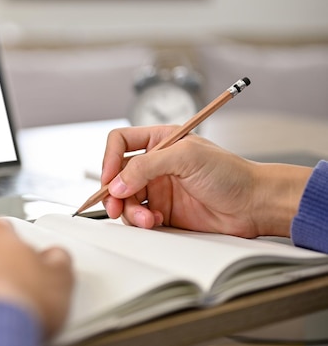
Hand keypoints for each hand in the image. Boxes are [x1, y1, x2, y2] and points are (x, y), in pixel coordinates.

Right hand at [101, 125, 310, 237]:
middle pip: (118, 175)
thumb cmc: (230, 173)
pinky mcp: (163, 211)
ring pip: (126, 199)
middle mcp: (155, 164)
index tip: (109, 178)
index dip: (109, 158)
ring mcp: (158, 188)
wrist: (253, 205)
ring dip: (130, 211)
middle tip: (115, 206)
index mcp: (159, 141)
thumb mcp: (186, 157)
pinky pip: (139, 216)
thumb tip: (117, 183)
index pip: (120, 143)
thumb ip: (147, 166)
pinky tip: (157, 221)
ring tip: (148, 219)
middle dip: (114, 192)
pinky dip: (142, 221)